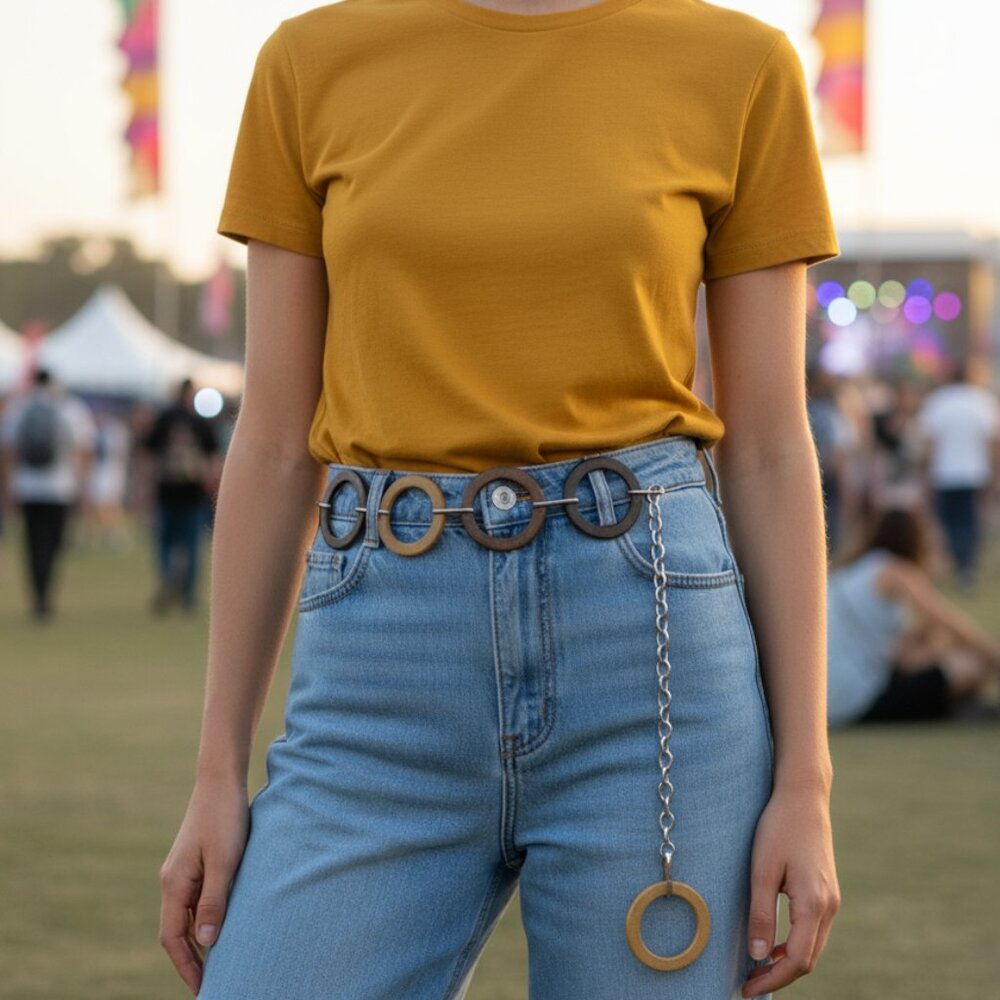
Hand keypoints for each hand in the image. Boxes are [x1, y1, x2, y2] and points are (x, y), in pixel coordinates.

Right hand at [159, 780, 249, 994]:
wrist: (222, 780)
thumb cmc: (225, 819)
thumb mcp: (225, 862)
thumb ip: (214, 901)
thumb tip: (206, 943)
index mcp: (175, 884)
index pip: (173, 938)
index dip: (186, 965)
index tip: (203, 988)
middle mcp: (173, 881)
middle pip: (177, 932)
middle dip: (191, 959)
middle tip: (211, 982)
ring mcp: (183, 871)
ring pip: (187, 916)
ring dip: (199, 940)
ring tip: (220, 962)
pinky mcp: (196, 862)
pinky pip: (196, 900)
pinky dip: (206, 918)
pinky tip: (223, 925)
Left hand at [741, 784, 840, 997]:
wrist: (803, 796)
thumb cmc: (779, 827)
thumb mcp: (762, 869)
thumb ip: (761, 914)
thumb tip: (758, 957)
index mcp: (814, 904)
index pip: (797, 960)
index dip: (772, 980)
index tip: (746, 989)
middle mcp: (829, 906)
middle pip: (808, 959)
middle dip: (779, 976)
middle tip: (748, 984)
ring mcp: (831, 899)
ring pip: (813, 946)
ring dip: (787, 962)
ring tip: (756, 968)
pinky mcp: (826, 891)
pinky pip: (813, 930)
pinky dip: (795, 944)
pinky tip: (773, 944)